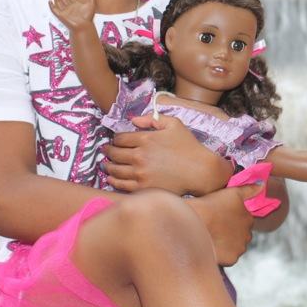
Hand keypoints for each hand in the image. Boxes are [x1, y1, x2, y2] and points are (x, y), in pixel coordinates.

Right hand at [48, 0, 94, 29]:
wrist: (84, 25)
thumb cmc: (88, 17)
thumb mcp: (91, 5)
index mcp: (75, 5)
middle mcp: (69, 7)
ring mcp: (64, 11)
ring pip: (58, 1)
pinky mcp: (60, 15)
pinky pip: (54, 10)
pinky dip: (51, 6)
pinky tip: (50, 0)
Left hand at [104, 113, 231, 194]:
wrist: (200, 170)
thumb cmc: (188, 146)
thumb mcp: (174, 124)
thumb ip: (153, 118)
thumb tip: (133, 120)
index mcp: (145, 139)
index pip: (120, 138)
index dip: (115, 138)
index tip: (116, 140)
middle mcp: (139, 156)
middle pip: (114, 153)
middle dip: (108, 151)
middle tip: (106, 151)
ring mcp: (140, 173)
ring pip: (114, 169)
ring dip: (108, 166)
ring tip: (106, 164)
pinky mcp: (143, 187)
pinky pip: (121, 184)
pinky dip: (113, 180)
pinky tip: (111, 177)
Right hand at [186, 186, 259, 265]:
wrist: (195, 222)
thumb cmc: (211, 204)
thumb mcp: (232, 192)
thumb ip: (250, 189)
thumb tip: (263, 184)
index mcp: (249, 218)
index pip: (245, 221)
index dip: (232, 219)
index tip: (221, 217)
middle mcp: (248, 234)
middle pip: (241, 235)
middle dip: (232, 232)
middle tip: (216, 227)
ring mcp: (240, 248)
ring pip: (235, 246)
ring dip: (228, 243)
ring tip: (213, 236)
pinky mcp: (232, 259)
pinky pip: (229, 257)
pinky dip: (223, 254)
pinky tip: (213, 246)